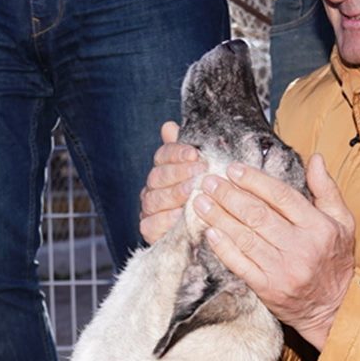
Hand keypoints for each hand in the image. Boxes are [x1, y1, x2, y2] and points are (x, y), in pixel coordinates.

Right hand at [138, 121, 203, 244]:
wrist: (209, 234)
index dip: (177, 153)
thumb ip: (188, 149)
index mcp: (164, 170)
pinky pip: (151, 224)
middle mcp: (154, 189)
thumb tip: (168, 126)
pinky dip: (165, 220)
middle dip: (179, 172)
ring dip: (174, 194)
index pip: (163, 156)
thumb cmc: (208, 198)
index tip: (195, 153)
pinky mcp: (150, 232)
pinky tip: (180, 215)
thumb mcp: (204, 172)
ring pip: (154, 199)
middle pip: (158, 176)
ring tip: (192, 192)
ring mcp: (150, 211)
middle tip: (199, 170)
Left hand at [191, 152, 355, 348]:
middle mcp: (300, 247)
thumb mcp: (342, 222)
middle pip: (258, 215)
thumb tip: (316, 158)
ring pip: (245, 238)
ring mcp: (282, 269)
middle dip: (229, 196)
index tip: (233, 169)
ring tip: (201, 202)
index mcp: (318, 227)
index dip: (254, 180)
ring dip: (219, 218)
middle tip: (209, 182)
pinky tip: (209, 232)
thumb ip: (327, 189)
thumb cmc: (335, 260)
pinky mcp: (268, 289)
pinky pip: (240, 264)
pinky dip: (223, 247)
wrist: (335, 307)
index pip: (281, 196)